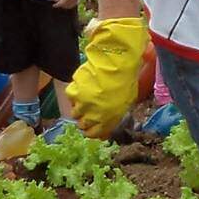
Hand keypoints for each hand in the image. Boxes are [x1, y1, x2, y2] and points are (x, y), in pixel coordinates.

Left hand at [50, 0, 82, 9]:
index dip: (57, 5)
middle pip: (66, 5)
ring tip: (62, 2)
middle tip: (57, 2)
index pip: (61, 3)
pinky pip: (73, 4)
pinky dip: (70, 4)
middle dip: (61, 5)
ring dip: (65, 5)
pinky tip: (67, 2)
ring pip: (70, 5)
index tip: (54, 5)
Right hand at [65, 17, 146, 136]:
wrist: (116, 64)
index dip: (92, 130)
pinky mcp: (73, 92)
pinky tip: (82, 87)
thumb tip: (111, 118)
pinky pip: (71, 97)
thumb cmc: (125, 81)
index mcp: (108, 121)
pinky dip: (75, 93)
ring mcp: (82, 105)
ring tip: (85, 97)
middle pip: (82, 124)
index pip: (94, 134)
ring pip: (75, 112)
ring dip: (79, 106)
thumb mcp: (126, 101)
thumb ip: (116, 113)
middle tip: (88, 110)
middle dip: (85, 119)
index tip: (93, 126)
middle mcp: (93, 116)